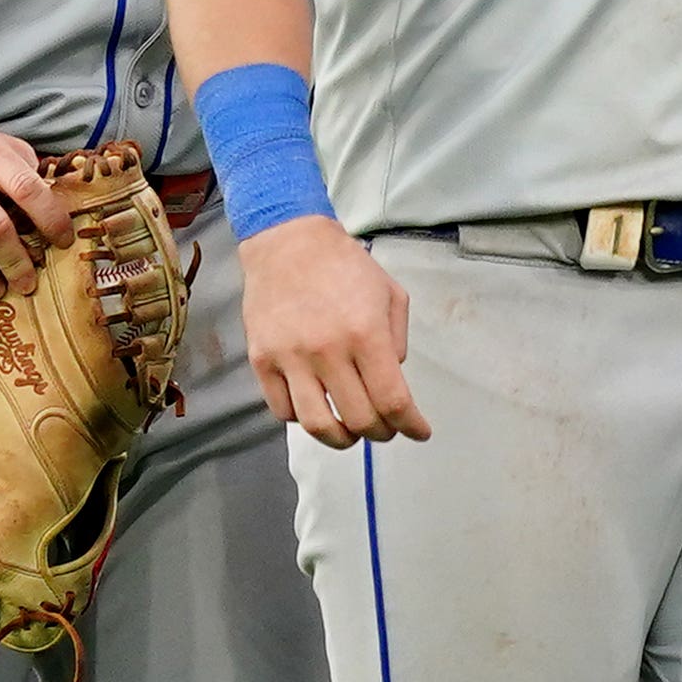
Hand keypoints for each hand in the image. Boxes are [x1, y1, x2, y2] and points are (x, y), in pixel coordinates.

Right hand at [242, 215, 429, 446]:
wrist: (288, 242)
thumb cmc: (345, 266)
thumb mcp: (391, 294)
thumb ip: (397, 340)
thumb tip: (392, 377)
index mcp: (366, 333)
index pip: (392, 399)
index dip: (410, 425)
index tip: (419, 432)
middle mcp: (328, 351)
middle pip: (358, 419)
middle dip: (380, 433)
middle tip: (386, 430)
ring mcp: (290, 358)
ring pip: (317, 425)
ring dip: (341, 439)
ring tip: (351, 432)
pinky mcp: (261, 361)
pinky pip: (282, 410)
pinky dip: (304, 419)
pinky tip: (317, 408)